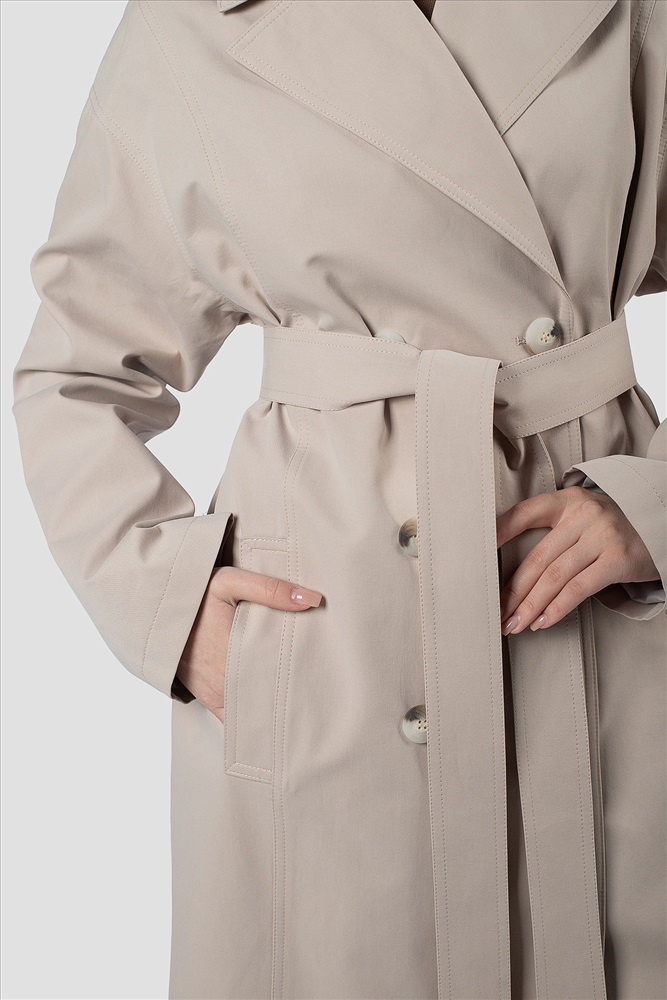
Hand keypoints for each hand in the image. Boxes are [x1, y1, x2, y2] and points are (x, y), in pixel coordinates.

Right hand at [174, 566, 322, 721]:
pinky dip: (255, 721)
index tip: (328, 686)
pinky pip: (237, 720)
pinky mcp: (209, 699)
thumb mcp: (228, 581)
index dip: (306, 688)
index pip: (282, 683)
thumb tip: (312, 599)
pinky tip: (277, 718)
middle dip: (298, 701)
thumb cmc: (191, 594)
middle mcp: (226, 686)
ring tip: (308, 709)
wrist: (153, 609)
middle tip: (325, 698)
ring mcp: (217, 696)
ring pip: (256, 715)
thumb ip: (270, 589)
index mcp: (235, 659)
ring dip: (277, 711)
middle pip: (272, 703)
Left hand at [496, 485, 659, 634]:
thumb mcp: (583, 515)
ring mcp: (601, 536)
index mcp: (567, 500)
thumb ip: (553, 530)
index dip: (498, 532)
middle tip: (497, 612)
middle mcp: (582, 515)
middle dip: (513, 590)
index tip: (476, 555)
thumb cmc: (612, 526)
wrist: (660, 523)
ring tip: (515, 624)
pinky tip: (543, 621)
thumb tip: (512, 569)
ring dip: (530, 606)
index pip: (523, 513)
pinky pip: (579, 588)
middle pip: (537, 558)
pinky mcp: (617, 560)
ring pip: (554, 577)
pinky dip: (557, 608)